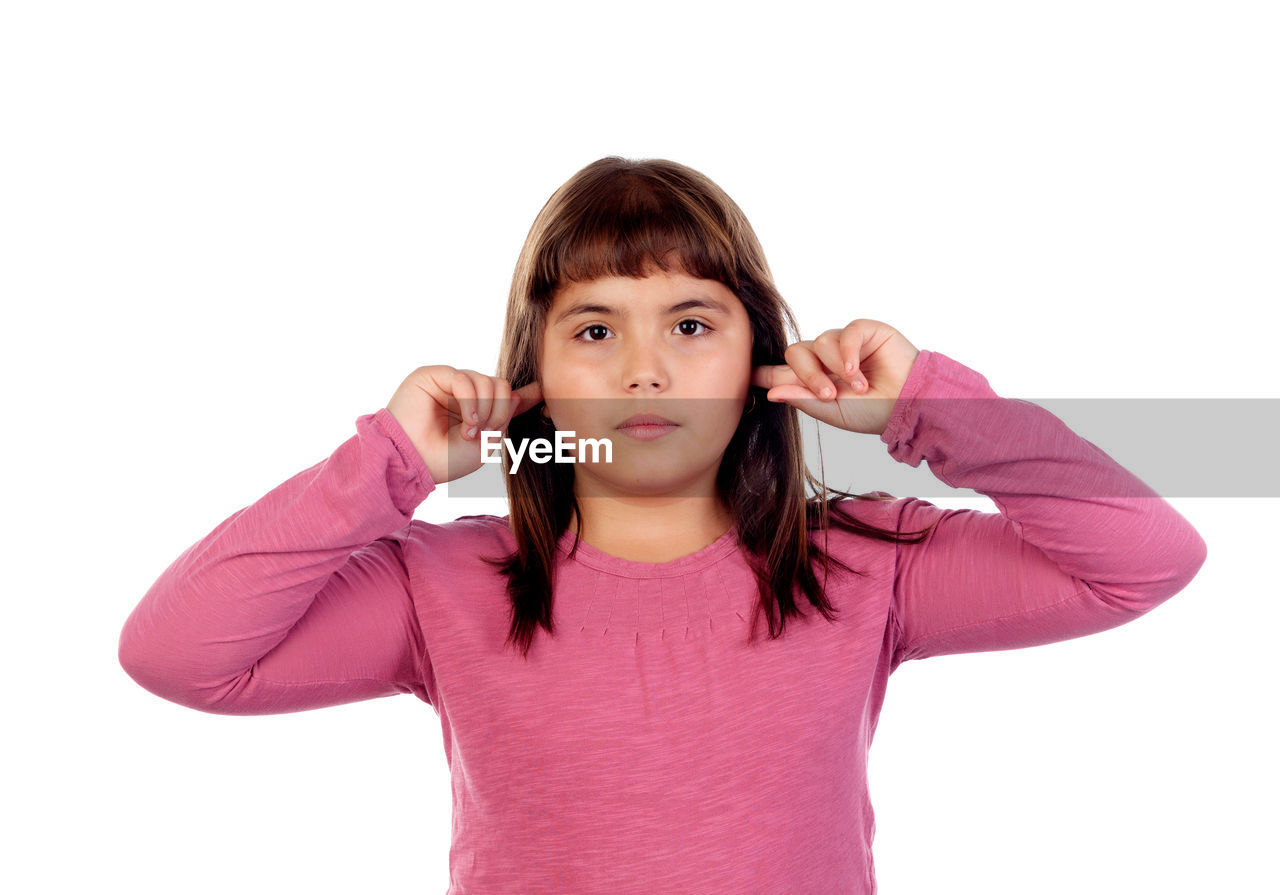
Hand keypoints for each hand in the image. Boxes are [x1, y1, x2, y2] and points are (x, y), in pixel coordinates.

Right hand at [385, 366, 543, 484]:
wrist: (414, 463)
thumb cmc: (445, 459)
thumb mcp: (485, 443)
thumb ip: (504, 417)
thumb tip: (520, 393)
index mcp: (476, 409)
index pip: (503, 395)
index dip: (525, 393)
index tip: (543, 390)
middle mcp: (463, 393)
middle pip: (501, 386)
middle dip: (502, 411)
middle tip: (487, 432)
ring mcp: (448, 382)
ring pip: (487, 381)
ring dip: (486, 410)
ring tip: (471, 432)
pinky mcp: (433, 375)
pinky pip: (465, 379)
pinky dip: (470, 403)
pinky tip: (466, 424)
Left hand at [751, 318, 919, 435]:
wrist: (908, 405)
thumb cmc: (875, 412)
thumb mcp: (834, 411)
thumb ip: (803, 399)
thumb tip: (771, 392)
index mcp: (814, 380)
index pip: (782, 372)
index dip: (764, 372)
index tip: (746, 374)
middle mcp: (825, 359)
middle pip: (796, 352)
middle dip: (807, 374)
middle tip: (828, 394)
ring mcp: (843, 344)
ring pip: (819, 341)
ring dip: (834, 366)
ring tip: (857, 386)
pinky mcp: (864, 331)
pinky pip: (845, 332)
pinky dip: (848, 351)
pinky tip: (857, 371)